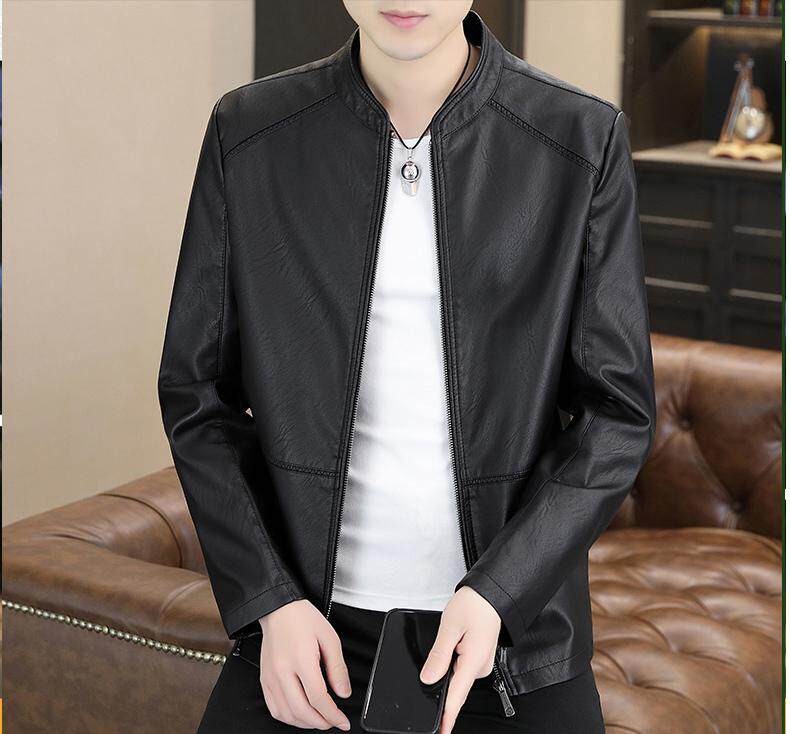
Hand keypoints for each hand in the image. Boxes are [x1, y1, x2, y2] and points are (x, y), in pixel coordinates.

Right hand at [258, 600, 351, 730]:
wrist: (278, 609)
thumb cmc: (303, 619)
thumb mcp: (329, 638)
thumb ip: (337, 668)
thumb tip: (343, 693)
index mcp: (301, 659)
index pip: (318, 698)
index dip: (333, 715)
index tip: (343, 721)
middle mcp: (282, 671)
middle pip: (301, 711)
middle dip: (321, 722)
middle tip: (334, 722)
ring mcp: (270, 677)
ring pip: (286, 714)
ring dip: (305, 723)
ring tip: (320, 719)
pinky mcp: (264, 680)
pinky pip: (274, 708)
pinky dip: (289, 717)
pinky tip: (301, 714)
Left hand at [420, 587, 501, 733]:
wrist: (492, 592)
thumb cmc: (475, 604)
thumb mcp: (450, 627)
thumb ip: (438, 655)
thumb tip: (428, 678)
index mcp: (474, 661)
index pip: (457, 696)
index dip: (446, 716)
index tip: (440, 731)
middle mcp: (481, 666)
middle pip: (456, 689)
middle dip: (441, 694)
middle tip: (431, 689)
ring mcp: (481, 662)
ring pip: (458, 678)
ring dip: (446, 678)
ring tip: (442, 658)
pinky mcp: (479, 657)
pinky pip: (462, 670)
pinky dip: (452, 669)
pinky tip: (446, 657)